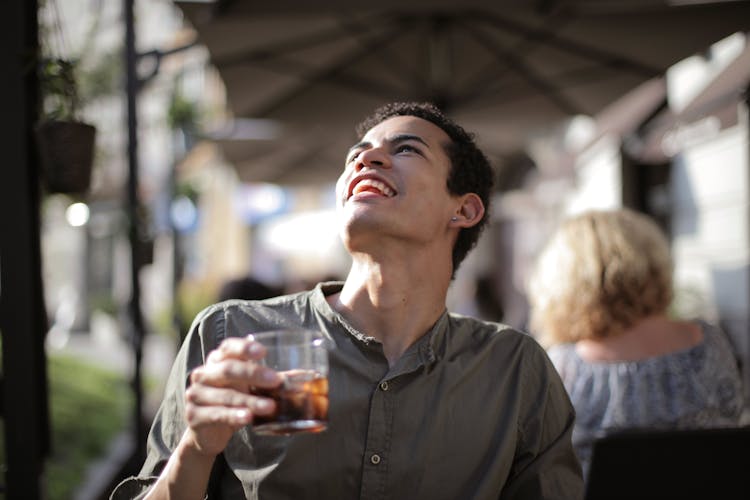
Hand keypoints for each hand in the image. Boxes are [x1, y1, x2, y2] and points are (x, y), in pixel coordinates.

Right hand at [183, 335, 281, 456]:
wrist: (205, 433)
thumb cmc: (232, 402)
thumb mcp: (248, 388)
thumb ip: (271, 380)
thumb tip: (307, 376)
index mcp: (216, 361)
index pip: (228, 347)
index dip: (244, 348)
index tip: (263, 352)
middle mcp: (203, 374)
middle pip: (228, 369)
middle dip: (253, 374)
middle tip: (275, 381)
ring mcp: (196, 395)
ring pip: (225, 395)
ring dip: (250, 400)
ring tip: (270, 406)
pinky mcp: (194, 416)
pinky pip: (217, 414)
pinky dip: (234, 416)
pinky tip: (247, 418)